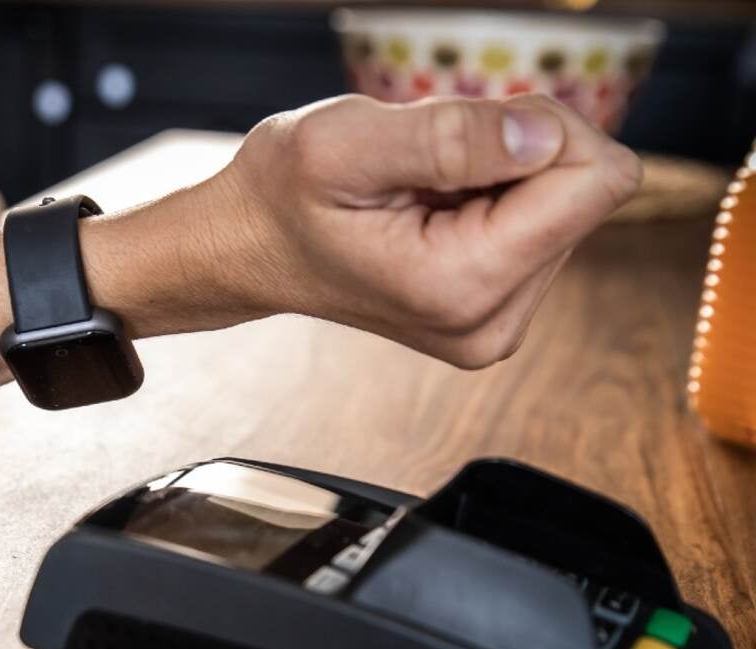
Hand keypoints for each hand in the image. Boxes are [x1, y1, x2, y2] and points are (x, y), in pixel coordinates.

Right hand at [198, 94, 641, 367]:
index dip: (543, 128)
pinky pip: (541, 226)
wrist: (249, 248)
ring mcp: (496, 324)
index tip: (467, 134)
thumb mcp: (344, 145)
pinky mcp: (497, 311)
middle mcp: (491, 323)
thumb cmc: (281, 198)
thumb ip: (450, 137)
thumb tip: (548, 137)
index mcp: (462, 286)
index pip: (596, 181)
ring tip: (421, 192)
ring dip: (500, 176)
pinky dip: (493, 199)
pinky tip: (431, 211)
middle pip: (584, 192)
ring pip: (566, 206)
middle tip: (427, 167)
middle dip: (516, 154)